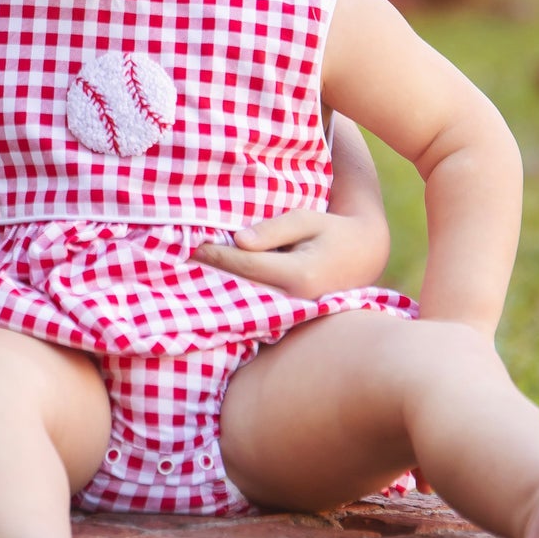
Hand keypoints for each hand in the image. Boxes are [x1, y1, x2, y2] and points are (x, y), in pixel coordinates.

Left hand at [194, 206, 387, 299]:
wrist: (364, 257)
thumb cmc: (332, 232)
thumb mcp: (307, 219)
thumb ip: (274, 230)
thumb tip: (239, 240)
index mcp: (299, 277)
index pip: (246, 265)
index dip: (216, 254)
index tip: (190, 243)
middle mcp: (294, 302)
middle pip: (240, 288)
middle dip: (210, 275)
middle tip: (174, 261)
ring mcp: (293, 315)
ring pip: (245, 301)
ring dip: (218, 288)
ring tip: (185, 274)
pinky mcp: (289, 318)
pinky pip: (255, 307)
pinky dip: (234, 296)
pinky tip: (211, 287)